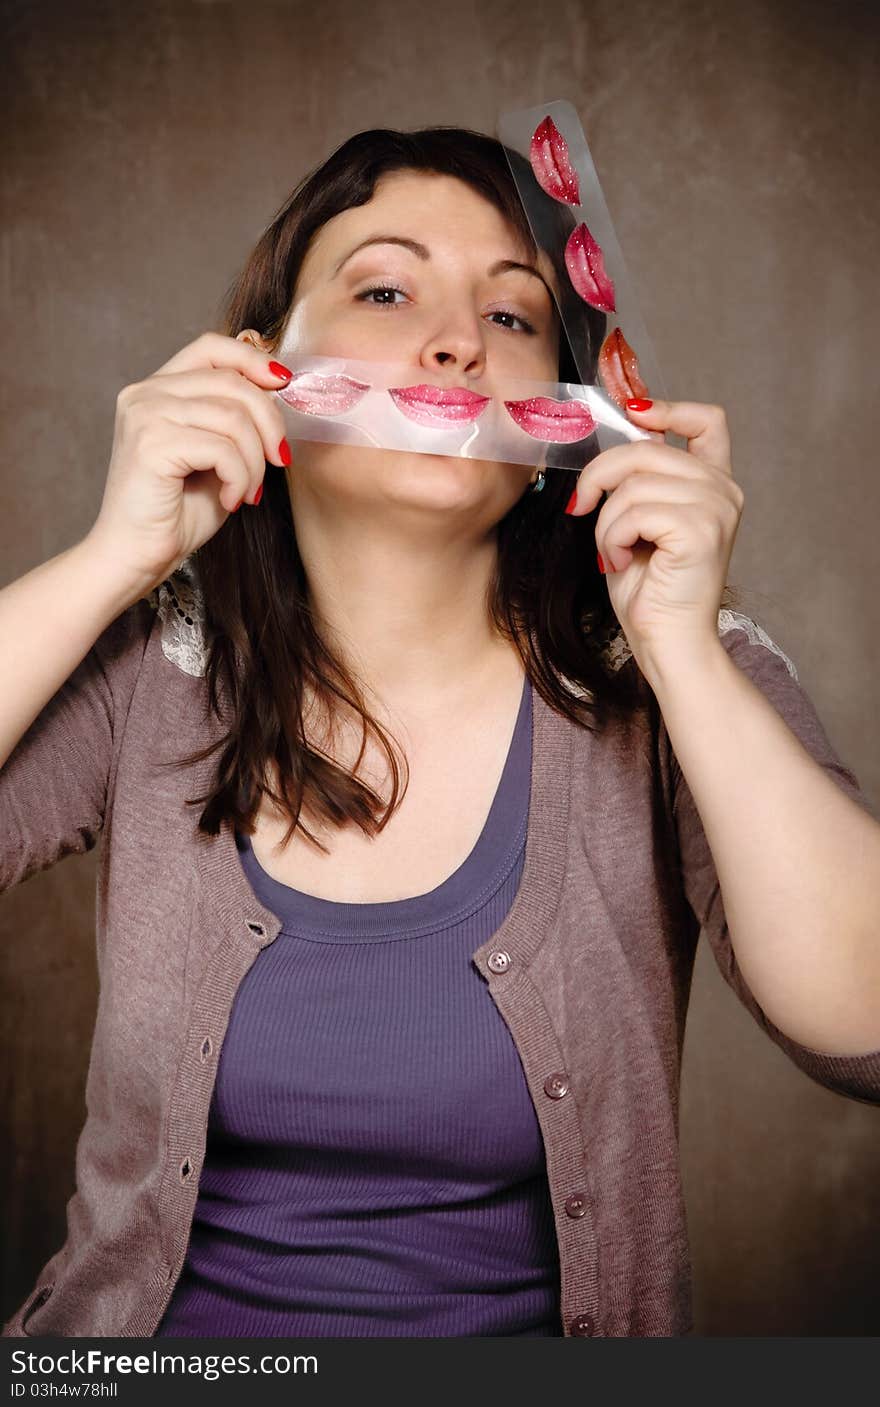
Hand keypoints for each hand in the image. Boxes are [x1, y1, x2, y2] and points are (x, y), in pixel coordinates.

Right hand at [85, 332, 292, 599]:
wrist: (136, 557)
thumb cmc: (177, 512)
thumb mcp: (217, 454)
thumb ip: (235, 418)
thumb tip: (279, 390)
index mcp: (157, 389)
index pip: (212, 347)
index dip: (254, 360)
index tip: (284, 385)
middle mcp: (145, 393)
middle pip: (233, 382)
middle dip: (270, 423)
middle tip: (279, 461)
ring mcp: (145, 415)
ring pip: (233, 417)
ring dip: (255, 461)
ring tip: (248, 491)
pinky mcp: (151, 444)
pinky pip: (222, 449)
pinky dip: (239, 478)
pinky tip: (231, 500)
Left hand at [566, 399, 743, 680]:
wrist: (667, 642)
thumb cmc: (650, 591)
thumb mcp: (638, 523)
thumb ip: (636, 483)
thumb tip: (604, 452)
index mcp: (713, 485)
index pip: (708, 421)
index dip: (667, 408)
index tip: (631, 414)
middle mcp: (724, 491)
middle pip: (646, 449)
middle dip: (599, 476)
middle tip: (580, 508)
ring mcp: (717, 508)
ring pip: (634, 484)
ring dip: (605, 522)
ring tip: (612, 553)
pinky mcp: (702, 530)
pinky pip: (635, 512)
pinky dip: (613, 538)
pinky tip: (620, 563)